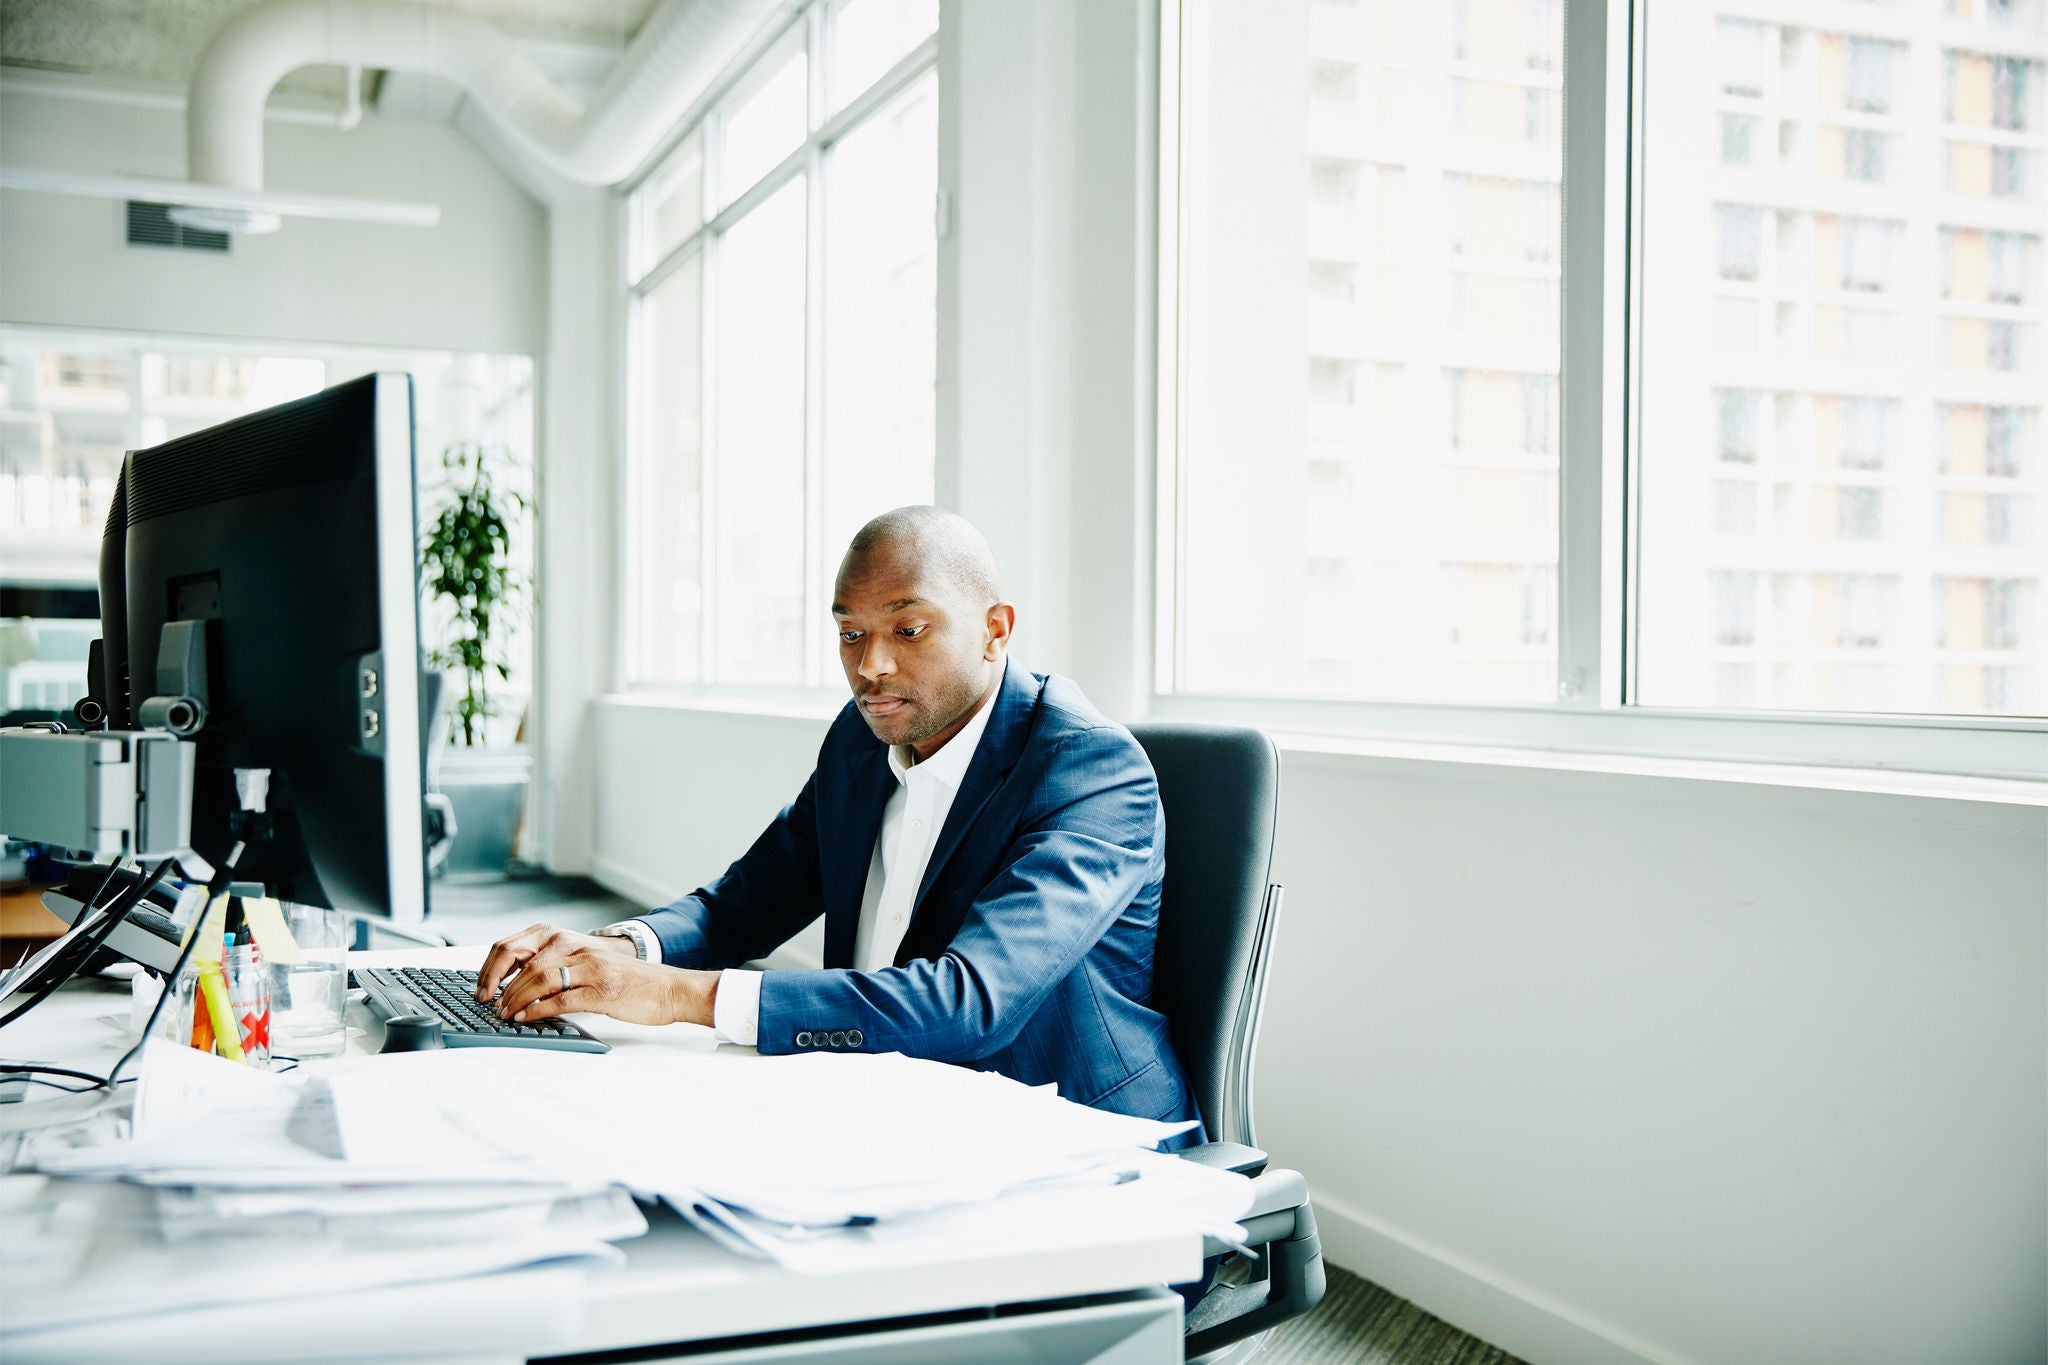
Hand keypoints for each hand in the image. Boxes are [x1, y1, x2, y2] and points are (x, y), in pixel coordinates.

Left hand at [475, 923, 717, 1027]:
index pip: (517, 944)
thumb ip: (558, 966)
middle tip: (489, 1003)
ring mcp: (591, 968)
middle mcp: (579, 948)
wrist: (669, 989)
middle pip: (524, 960)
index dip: (492, 966)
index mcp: (571, 939)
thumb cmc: (628, 980)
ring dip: (515, 999)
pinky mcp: (602, 991)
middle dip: (498, 984)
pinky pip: (561, 999)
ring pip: (538, 978)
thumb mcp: (589, 963)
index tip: (482, 987)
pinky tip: (526, 1017)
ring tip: (505, 1014)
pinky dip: (538, 1010)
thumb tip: (518, 985)